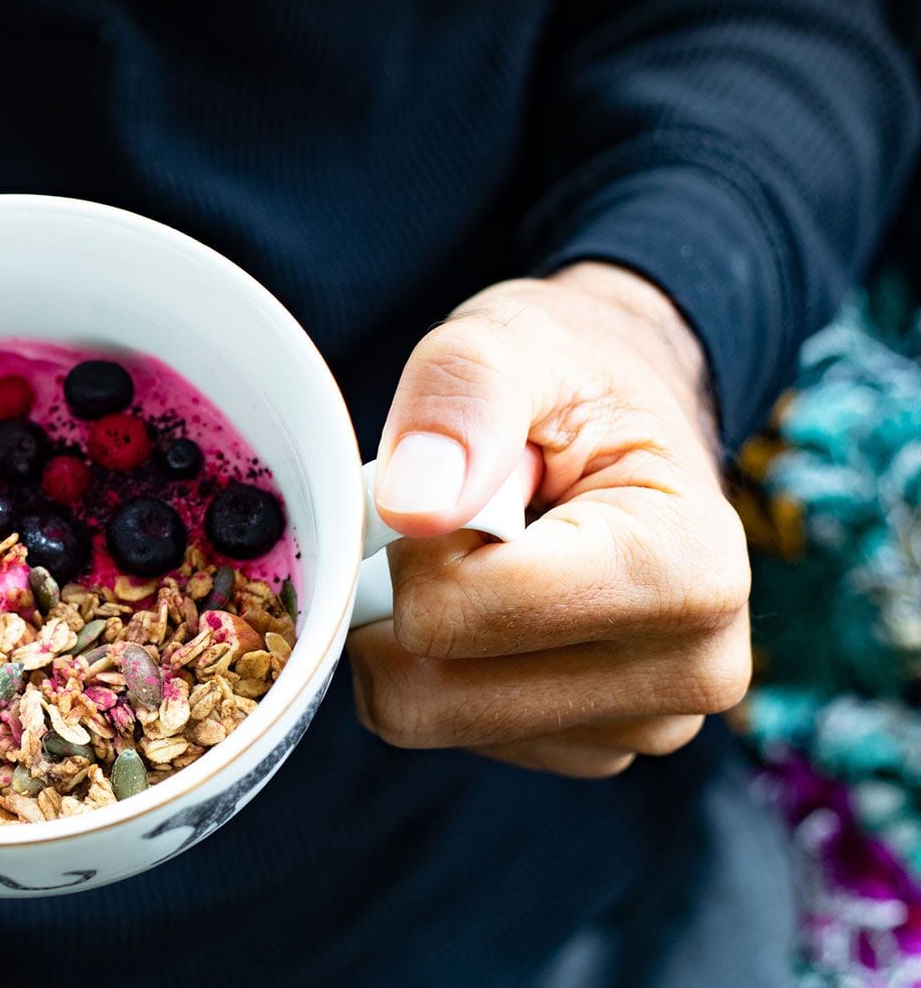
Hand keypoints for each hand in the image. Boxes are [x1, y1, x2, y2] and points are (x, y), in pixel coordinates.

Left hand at [349, 263, 750, 776]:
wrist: (625, 415)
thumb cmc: (569, 374)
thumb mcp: (511, 342)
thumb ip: (459, 400)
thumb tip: (411, 507)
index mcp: (687, 571)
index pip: (457, 612)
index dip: (411, 544)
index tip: (455, 484)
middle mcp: (689, 671)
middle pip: (429, 693)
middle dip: (400, 599)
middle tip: (448, 522)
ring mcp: (643, 726)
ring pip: (426, 720)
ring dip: (415, 634)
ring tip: (481, 554)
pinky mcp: (592, 748)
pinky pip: (446, 733)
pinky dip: (439, 666)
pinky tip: (493, 601)